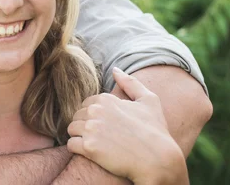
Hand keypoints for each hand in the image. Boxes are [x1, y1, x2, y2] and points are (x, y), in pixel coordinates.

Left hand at [66, 67, 187, 184]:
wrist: (159, 160)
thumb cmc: (156, 131)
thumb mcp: (149, 101)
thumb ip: (130, 83)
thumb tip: (115, 69)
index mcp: (106, 99)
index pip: (86, 104)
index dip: (94, 115)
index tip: (105, 126)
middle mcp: (95, 111)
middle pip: (76, 116)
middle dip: (84, 125)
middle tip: (100, 137)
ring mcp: (91, 129)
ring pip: (71, 129)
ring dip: (79, 136)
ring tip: (94, 144)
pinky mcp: (88, 147)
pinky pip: (70, 144)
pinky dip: (77, 148)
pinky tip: (90, 153)